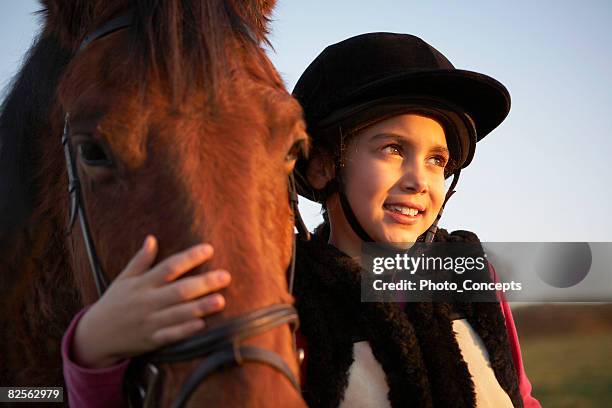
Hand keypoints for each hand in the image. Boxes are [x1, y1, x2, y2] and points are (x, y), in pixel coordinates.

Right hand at [72, 235, 230, 367]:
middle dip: (204, 283)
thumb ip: (140, 260)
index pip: (169, 267)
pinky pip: (171, 335)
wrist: (96, 336)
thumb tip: (152, 238)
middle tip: (225, 276)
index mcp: (142, 284)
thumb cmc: (114, 303)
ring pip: (179, 313)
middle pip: (179, 290)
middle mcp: (147, 302)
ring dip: (200, 307)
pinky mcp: (151, 340)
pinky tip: (202, 324)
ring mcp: (150, 322)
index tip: (209, 249)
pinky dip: (185, 330)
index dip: (189, 258)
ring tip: (221, 300)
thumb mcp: (123, 279)